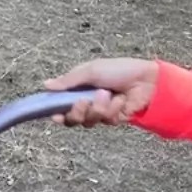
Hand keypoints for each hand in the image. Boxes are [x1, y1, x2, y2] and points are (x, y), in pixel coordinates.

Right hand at [44, 59, 158, 125]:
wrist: (146, 80)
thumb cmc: (119, 70)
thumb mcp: (91, 70)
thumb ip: (68, 81)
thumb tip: (46, 85)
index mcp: (79, 88)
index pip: (61, 105)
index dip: (56, 113)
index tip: (54, 114)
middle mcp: (88, 102)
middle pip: (72, 119)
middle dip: (75, 112)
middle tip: (82, 102)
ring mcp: (101, 111)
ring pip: (88, 121)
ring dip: (97, 108)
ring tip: (107, 94)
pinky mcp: (114, 119)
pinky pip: (106, 120)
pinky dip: (112, 109)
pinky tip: (120, 99)